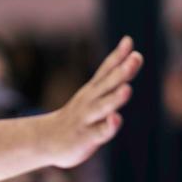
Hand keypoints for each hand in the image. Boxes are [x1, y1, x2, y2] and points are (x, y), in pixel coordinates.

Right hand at [41, 37, 143, 167]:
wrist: (45, 140)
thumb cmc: (76, 118)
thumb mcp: (92, 97)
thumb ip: (109, 82)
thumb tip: (130, 67)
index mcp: (93, 90)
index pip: (106, 70)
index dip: (118, 55)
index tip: (128, 40)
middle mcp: (90, 100)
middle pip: (108, 84)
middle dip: (122, 71)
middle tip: (136, 57)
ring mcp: (87, 118)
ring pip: (103, 106)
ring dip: (116, 97)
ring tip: (128, 88)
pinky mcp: (86, 137)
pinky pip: (100, 132)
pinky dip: (109, 126)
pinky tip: (116, 118)